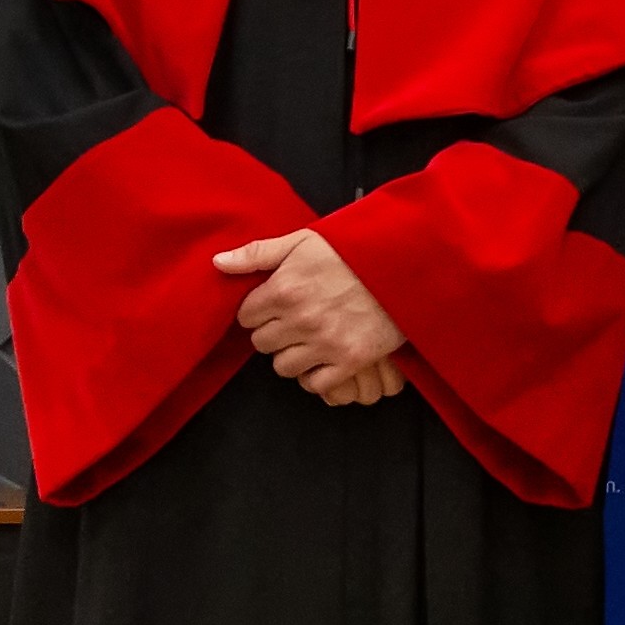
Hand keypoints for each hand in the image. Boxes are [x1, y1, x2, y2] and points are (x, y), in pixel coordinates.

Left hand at [214, 230, 406, 404]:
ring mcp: (326, 343)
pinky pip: (315, 383)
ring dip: (293, 355)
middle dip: (274, 333)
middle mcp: (301, 319)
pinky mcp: (351, 360)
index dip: (259, 310)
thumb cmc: (354, 250)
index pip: (246, 317)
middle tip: (293, 321)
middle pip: (262, 344)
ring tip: (309, 339)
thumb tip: (218, 262)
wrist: (406, 264)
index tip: (274, 305)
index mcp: (285, 289)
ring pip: (283, 367)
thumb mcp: (303, 240)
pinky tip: (325, 356)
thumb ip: (258, 253)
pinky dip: (317, 374)